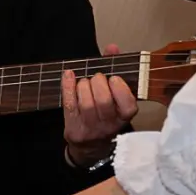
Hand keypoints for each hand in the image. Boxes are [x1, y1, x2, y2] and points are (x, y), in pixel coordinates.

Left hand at [63, 44, 137, 164]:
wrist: (91, 147)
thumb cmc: (106, 113)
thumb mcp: (116, 96)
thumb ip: (115, 68)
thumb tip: (112, 48)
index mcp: (124, 117)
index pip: (128, 105)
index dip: (120, 88)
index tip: (114, 78)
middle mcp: (109, 126)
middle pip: (103, 101)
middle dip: (98, 82)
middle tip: (97, 78)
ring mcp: (91, 129)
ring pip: (86, 104)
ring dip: (83, 86)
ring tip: (84, 82)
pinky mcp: (74, 129)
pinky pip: (69, 105)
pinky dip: (67, 86)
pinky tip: (68, 75)